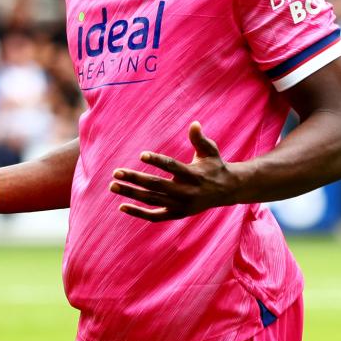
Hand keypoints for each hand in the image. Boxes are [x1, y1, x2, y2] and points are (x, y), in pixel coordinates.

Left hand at [109, 122, 239, 222]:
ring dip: (131, 194)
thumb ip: (199, 139)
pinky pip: (155, 216)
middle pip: (156, 185)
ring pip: (152, 200)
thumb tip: (194, 123)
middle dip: (135, 179)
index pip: (172, 167)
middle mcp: (186, 192)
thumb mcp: (210, 151)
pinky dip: (138, 213)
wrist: (227, 191)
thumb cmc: (214, 166)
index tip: (141, 154)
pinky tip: (122, 206)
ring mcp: (180, 205)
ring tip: (113, 185)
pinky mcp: (177, 214)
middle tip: (116, 172)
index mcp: (194, 175)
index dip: (157, 161)